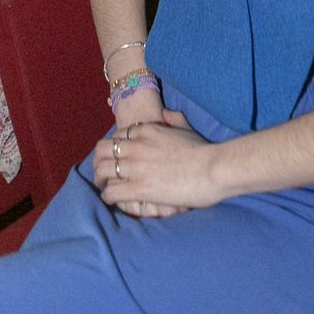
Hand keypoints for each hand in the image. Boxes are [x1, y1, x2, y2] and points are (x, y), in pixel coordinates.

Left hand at [93, 111, 218, 214]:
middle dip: (100, 161)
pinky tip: (112, 200)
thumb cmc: (203, 150)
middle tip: (104, 172)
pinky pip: (111, 192)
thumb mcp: (185, 127)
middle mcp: (137, 146)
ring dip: (100, 180)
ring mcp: (136, 167)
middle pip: (103, 150)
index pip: (117, 135)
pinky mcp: (139, 188)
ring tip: (104, 187)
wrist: (213, 168)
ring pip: (102, 170)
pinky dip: (107, 197)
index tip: (116, 157)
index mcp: (147, 131)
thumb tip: (164, 113)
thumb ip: (172, 118)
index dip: (114, 147)